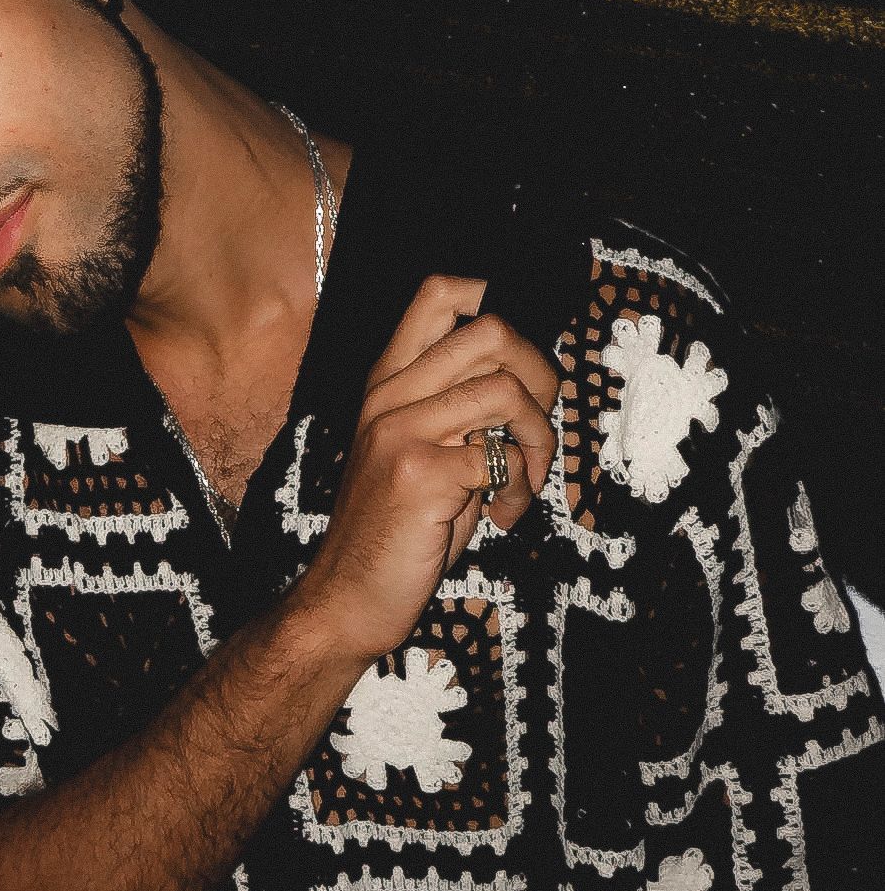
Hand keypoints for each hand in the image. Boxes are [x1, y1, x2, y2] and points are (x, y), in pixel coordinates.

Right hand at [294, 274, 558, 667]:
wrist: (348, 596)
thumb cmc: (394, 528)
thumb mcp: (419, 451)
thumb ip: (460, 409)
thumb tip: (529, 377)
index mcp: (388, 382)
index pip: (439, 294)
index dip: (495, 300)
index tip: (523, 352)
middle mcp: (390, 395)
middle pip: (492, 331)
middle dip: (541, 376)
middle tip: (537, 426)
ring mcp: (401, 431)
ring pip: (507, 391)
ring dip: (540, 440)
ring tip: (524, 481)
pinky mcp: (420, 474)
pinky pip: (503, 457)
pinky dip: (520, 490)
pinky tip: (501, 516)